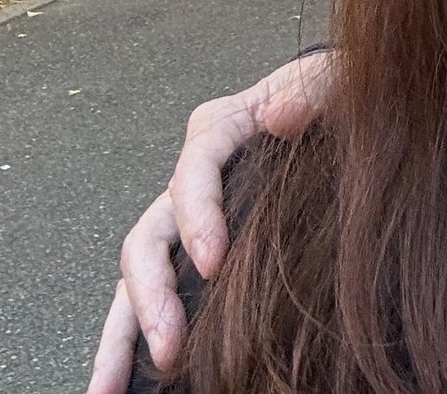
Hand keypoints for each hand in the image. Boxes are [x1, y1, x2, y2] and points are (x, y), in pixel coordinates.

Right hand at [85, 50, 335, 393]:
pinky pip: (152, 301)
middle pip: (149, 237)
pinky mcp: (189, 258)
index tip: (214, 263)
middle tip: (168, 348)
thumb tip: (281, 113)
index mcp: (218, 131)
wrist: (340, 114)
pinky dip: (133, 343)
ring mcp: (183, 223)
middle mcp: (188, 181)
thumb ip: (312, 92)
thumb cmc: (336, 98)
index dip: (197, 215)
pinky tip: (126, 387)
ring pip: (136, 281)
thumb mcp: (335, 83)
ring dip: (121, 336)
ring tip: (105, 391)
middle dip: (151, 296)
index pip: (193, 171)